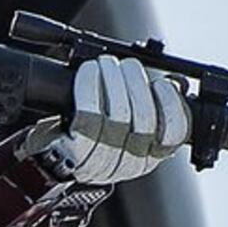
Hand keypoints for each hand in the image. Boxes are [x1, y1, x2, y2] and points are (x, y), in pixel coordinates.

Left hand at [43, 53, 188, 184]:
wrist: (50, 157)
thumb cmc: (92, 133)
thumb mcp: (127, 124)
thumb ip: (153, 106)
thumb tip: (177, 82)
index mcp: (150, 156)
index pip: (175, 133)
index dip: (171, 103)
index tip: (161, 82)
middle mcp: (130, 164)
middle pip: (144, 119)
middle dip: (137, 82)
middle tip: (127, 64)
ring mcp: (104, 161)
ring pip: (119, 115)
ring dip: (113, 79)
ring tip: (106, 63)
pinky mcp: (78, 152)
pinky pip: (89, 114)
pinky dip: (90, 85)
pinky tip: (89, 71)